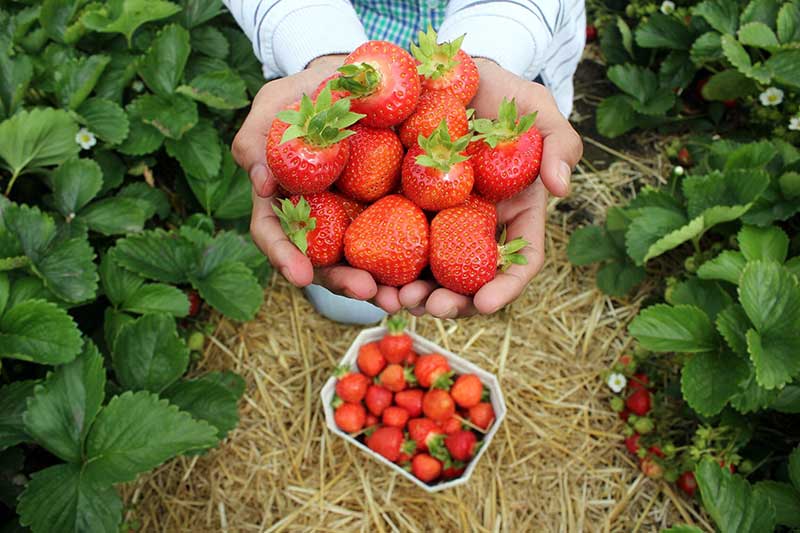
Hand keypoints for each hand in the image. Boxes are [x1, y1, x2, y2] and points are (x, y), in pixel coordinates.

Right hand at [233, 55, 405, 312]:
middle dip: (343, 282)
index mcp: (286, 198)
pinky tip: (429, 275)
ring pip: (364, 261)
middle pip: (325, 262)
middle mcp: (321, 218)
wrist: (364, 80)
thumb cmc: (311, 93)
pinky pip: (403, 242)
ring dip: (381, 285)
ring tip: (400, 298)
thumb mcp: (277, 103)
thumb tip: (260, 182)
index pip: (276, 234)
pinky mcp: (395, 213)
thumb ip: (258, 137)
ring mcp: (358, 219)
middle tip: (366, 291)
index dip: (284, 257)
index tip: (300, 276)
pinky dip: (412, 263)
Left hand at [398, 58, 582, 317]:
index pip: (518, 262)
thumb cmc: (500, 98)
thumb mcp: (537, 111)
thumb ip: (560, 143)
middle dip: (452, 302)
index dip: (505, 287)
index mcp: (513, 215)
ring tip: (396, 299)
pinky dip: (382, 266)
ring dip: (414, 294)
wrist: (449, 76)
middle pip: (469, 280)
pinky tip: (368, 276)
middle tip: (429, 306)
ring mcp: (437, 222)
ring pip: (429, 272)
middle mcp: (475, 228)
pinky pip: (391, 244)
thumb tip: (561, 189)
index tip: (486, 304)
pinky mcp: (400, 210)